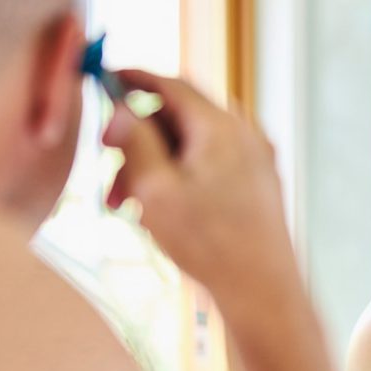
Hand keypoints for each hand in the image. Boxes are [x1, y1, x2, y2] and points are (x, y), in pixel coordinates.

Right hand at [101, 70, 296, 303]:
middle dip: (137, 144)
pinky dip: (181, 179)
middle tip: (111, 178)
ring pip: (191, 147)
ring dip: (155, 169)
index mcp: (220, 127)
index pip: (170, 84)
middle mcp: (244, 135)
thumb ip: (135, 141)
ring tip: (132, 209)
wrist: (263, 290)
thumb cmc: (211, 245)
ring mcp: (255, 160)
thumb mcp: (155, 189)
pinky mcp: (258, 185)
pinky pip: (210, 167)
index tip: (107, 81)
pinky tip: (163, 215)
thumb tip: (120, 110)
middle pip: (178, 119)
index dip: (133, 80)